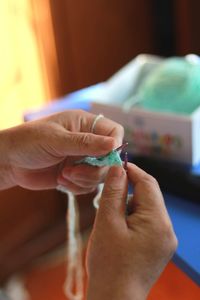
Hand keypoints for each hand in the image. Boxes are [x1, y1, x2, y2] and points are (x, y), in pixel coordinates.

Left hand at [0, 110, 122, 190]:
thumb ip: (86, 143)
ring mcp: (82, 159)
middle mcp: (87, 141)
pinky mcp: (76, 174)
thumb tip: (114, 144)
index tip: (105, 159)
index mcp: (84, 124)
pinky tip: (61, 181)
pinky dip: (77, 187)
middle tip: (73, 171)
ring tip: (64, 176)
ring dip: (84, 180)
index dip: (114, 146)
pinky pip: (88, 185)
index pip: (114, 132)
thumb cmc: (28, 142)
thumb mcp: (56, 140)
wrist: (9, 162)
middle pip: (110, 158)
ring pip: (100, 175)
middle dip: (94, 169)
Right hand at [86, 163, 177, 299]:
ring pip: (147, 208)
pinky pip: (148, 222)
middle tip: (107, 197)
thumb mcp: (107, 222)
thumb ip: (114, 192)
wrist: (115, 299)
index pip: (148, 183)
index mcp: (158, 221)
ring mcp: (165, 239)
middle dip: (128, 191)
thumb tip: (118, 168)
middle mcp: (168, 229)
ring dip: (128, 206)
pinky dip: (133, 219)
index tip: (115, 165)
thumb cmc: (109, 263)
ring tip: (111, 221)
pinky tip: (119, 230)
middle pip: (149, 196)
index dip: (132, 171)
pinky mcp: (160, 246)